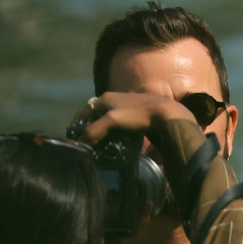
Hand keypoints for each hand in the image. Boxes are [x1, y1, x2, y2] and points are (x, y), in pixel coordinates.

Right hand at [72, 92, 194, 148]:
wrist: (167, 115)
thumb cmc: (138, 115)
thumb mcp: (113, 121)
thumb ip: (95, 130)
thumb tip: (83, 143)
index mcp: (105, 98)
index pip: (84, 111)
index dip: (78, 124)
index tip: (75, 138)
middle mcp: (114, 99)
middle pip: (96, 116)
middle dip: (91, 129)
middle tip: (88, 144)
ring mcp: (127, 107)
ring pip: (109, 121)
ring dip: (104, 131)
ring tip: (101, 145)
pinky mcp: (137, 116)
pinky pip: (121, 125)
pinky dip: (116, 133)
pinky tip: (118, 142)